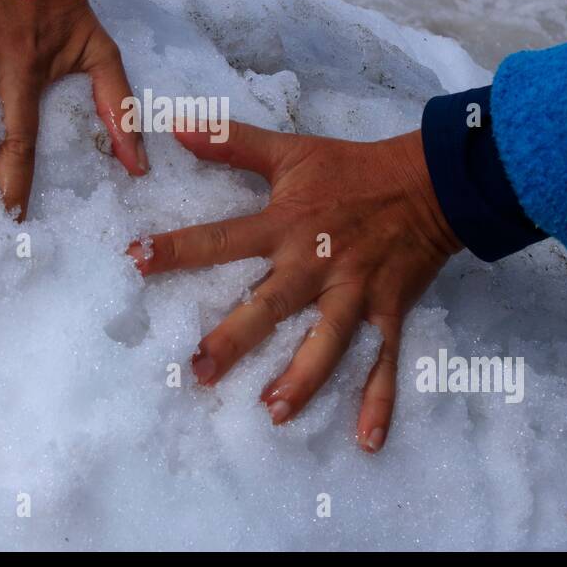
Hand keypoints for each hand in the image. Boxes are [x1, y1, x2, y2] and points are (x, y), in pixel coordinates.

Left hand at [130, 123, 461, 451]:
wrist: (431, 182)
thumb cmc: (351, 168)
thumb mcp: (289, 151)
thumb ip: (229, 142)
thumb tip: (173, 124)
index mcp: (287, 225)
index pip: (223, 238)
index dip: (178, 247)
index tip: (136, 259)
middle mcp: (316, 264)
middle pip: (271, 304)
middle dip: (235, 337)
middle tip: (198, 371)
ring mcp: (355, 292)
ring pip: (327, 342)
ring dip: (303, 377)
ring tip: (273, 411)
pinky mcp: (388, 312)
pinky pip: (383, 362)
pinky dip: (378, 402)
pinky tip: (365, 442)